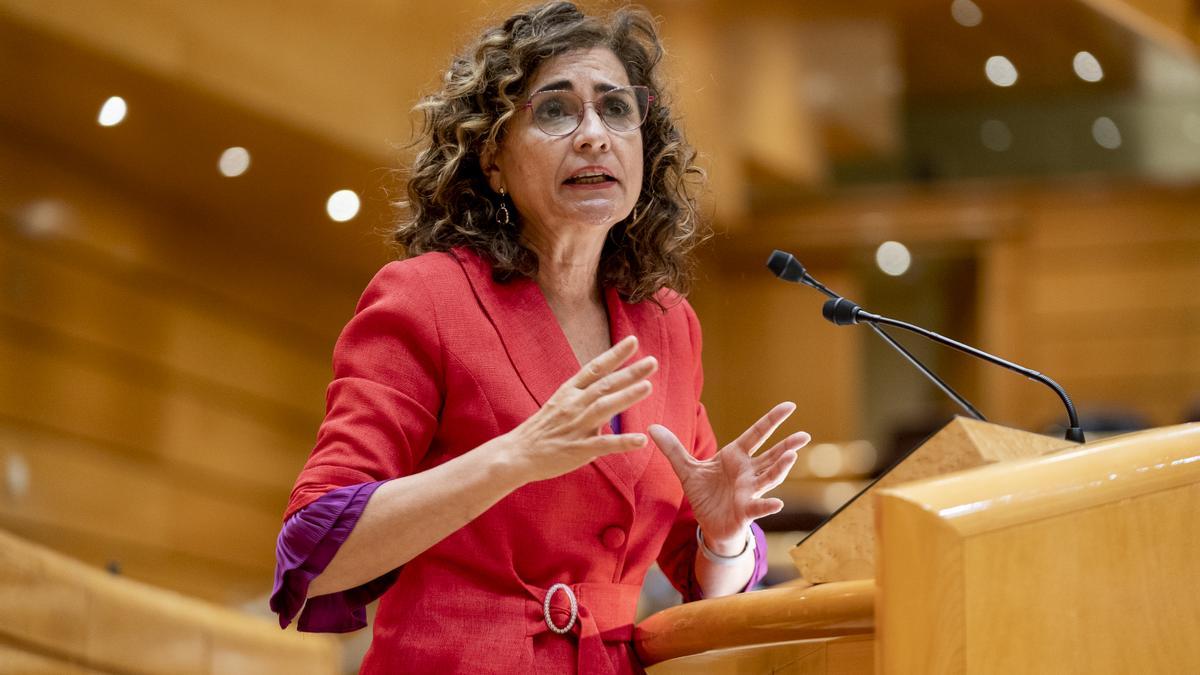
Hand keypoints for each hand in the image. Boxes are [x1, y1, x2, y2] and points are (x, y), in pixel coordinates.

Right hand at [503, 335, 656, 482]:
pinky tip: (641, 440)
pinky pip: (603, 444)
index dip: (614, 354)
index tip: (633, 340)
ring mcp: (575, 426)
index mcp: (569, 392)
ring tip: (648, 387)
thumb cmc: (541, 429)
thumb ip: (584, 395)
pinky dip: (622, 442)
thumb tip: (610, 389)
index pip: (594, 368)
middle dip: (629, 372)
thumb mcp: (560, 403)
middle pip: (604, 385)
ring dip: (626, 396)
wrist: (516, 454)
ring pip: (604, 408)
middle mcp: (573, 405)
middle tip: (652, 362)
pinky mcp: (577, 449)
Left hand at [649, 402, 808, 554]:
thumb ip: (673, 448)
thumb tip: (651, 428)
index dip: (772, 420)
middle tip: (805, 435)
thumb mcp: (686, 469)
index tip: (789, 406)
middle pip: (770, 456)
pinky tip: (777, 503)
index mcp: (736, 457)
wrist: (708, 524)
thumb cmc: (705, 495)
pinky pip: (758, 506)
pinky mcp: (745, 510)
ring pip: (768, 478)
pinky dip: (767, 505)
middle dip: (787, 446)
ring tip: (792, 457)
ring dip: (780, 468)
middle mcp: (748, 472)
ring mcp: (750, 491)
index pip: (757, 434)